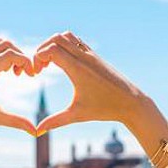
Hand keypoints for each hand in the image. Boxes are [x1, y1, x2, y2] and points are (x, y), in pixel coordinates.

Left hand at [0, 39, 36, 136]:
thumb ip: (16, 123)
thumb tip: (35, 133)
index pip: (10, 54)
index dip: (25, 62)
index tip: (31, 76)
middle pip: (6, 44)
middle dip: (19, 55)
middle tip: (22, 74)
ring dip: (10, 52)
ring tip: (12, 72)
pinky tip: (2, 70)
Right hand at [33, 32, 147, 134]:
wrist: (131, 102)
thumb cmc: (105, 109)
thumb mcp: (77, 115)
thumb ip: (56, 121)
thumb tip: (37, 131)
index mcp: (78, 69)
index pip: (51, 50)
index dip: (37, 58)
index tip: (36, 73)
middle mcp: (84, 57)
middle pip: (56, 38)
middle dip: (42, 49)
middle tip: (39, 67)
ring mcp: (91, 54)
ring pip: (67, 36)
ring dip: (53, 44)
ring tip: (49, 63)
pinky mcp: (95, 56)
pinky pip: (76, 40)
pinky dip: (64, 45)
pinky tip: (62, 62)